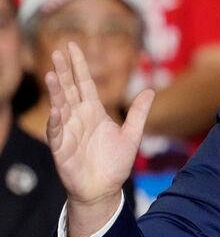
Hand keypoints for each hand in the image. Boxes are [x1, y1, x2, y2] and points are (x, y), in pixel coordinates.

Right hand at [46, 43, 153, 236]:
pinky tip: (56, 109)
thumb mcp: (132, 135)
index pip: (85, 83)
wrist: (104, 189)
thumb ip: (138, 113)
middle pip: (69, 89)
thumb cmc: (114, 163)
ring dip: (56, 91)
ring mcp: (69, 132)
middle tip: (58, 51)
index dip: (79, 66)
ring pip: (60, 106)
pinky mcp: (62, 149)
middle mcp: (79, 118)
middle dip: (64, 71)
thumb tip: (150, 90)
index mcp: (94, 112)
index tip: (72, 46)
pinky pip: (57, 132)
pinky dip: (56, 121)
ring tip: (52, 73)